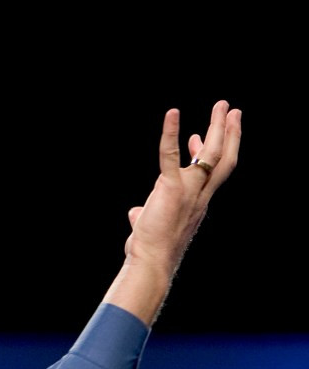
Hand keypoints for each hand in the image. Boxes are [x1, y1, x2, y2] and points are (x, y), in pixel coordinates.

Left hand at [103, 100, 240, 323]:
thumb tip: (135, 213)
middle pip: (224, 159)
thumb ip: (145, 215)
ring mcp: (189, 191)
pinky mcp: (170, 189)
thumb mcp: (150, 225)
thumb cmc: (149, 249)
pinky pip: (171, 156)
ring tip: (222, 105)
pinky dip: (171, 134)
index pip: (211, 173)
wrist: (151, 262)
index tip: (200, 135)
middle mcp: (200, 195)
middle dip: (229, 133)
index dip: (206, 152)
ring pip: (212, 154)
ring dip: (218, 126)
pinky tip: (172, 114)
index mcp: (197, 202)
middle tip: (232, 110)